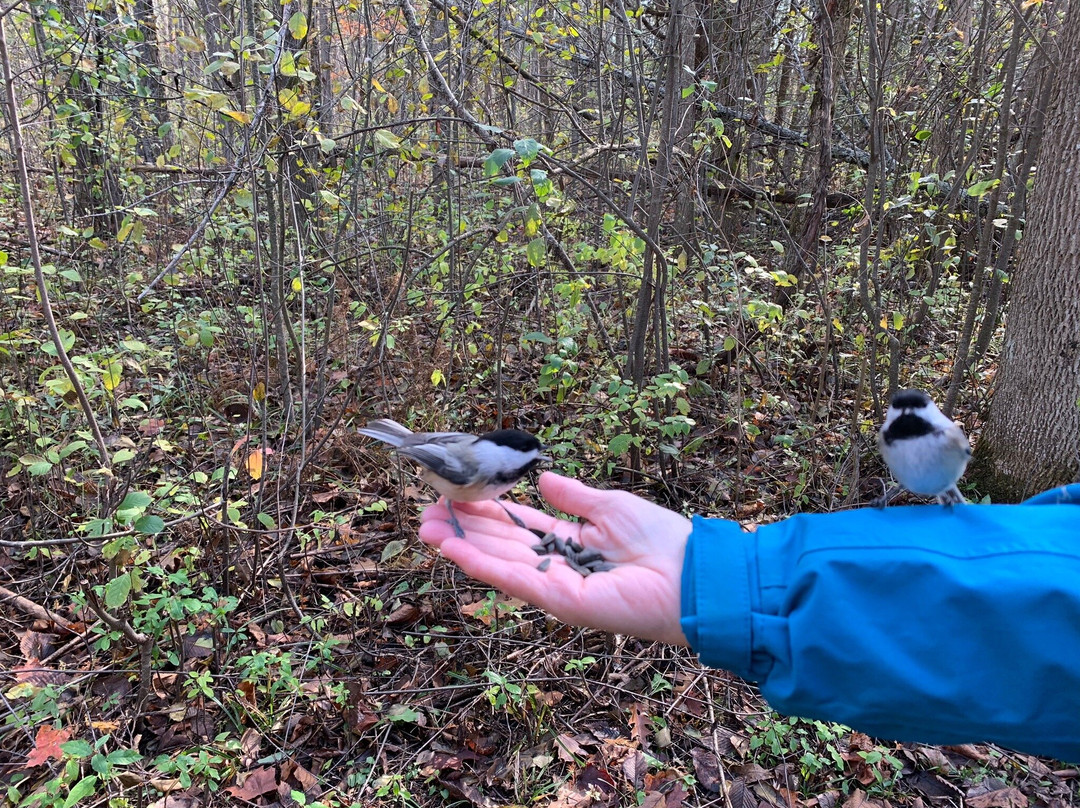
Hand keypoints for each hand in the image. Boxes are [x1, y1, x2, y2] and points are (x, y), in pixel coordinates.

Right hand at [418, 472, 691, 645]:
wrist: (691, 574)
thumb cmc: (660, 540)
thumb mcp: (610, 505)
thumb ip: (573, 496)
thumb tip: (541, 478)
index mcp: (569, 542)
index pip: (517, 526)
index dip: (485, 512)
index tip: (454, 498)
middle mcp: (556, 566)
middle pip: (499, 544)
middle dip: (462, 528)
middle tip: (424, 511)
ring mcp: (554, 586)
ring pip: (497, 562)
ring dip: (460, 545)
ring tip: (424, 526)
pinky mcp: (558, 602)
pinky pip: (511, 580)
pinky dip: (480, 564)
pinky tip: (452, 547)